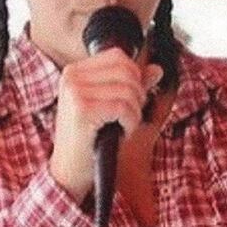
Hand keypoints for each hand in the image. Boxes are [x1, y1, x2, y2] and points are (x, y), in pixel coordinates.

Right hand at [49, 48, 162, 201]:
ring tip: (122, 126)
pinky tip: (120, 132)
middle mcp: (72, 77)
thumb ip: (133, 85)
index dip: (134, 76)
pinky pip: (123, 107)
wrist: (69, 170)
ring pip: (128, 90)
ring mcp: (75, 92)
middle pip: (126, 70)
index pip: (118, 56)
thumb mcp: (112, 107)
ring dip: (134, 112)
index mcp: (75, 71)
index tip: (130, 99)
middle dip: (137, 95)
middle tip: (129, 116)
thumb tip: (156, 70)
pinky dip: (130, 122)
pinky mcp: (82, 110)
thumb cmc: (90, 140)